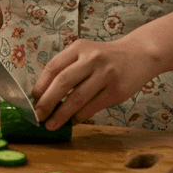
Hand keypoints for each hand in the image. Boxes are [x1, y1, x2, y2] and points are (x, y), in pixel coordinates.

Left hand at [29, 37, 161, 129]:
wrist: (140, 54)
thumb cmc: (106, 57)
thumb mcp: (86, 53)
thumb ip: (68, 68)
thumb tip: (45, 95)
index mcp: (80, 47)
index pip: (54, 66)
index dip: (41, 85)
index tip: (33, 99)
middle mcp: (92, 58)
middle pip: (63, 82)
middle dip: (47, 102)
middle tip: (37, 116)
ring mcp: (106, 74)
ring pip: (77, 98)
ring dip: (61, 114)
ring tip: (51, 125)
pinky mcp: (117, 91)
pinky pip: (93, 107)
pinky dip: (79, 116)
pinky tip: (72, 121)